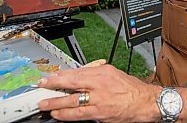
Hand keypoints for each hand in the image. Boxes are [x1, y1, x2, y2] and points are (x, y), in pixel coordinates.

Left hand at [38, 64, 160, 121]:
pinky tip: (58, 114)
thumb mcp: (113, 73)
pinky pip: (79, 114)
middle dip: (54, 85)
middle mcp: (99, 84)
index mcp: (103, 72)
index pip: (77, 72)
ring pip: (73, 101)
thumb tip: (79, 74)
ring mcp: (99, 100)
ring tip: (44, 104)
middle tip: (41, 86)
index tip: (50, 76)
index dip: (61, 75)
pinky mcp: (100, 113)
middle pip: (72, 84)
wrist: (145, 102)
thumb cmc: (131, 88)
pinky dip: (66, 114)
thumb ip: (96, 73)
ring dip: (56, 102)